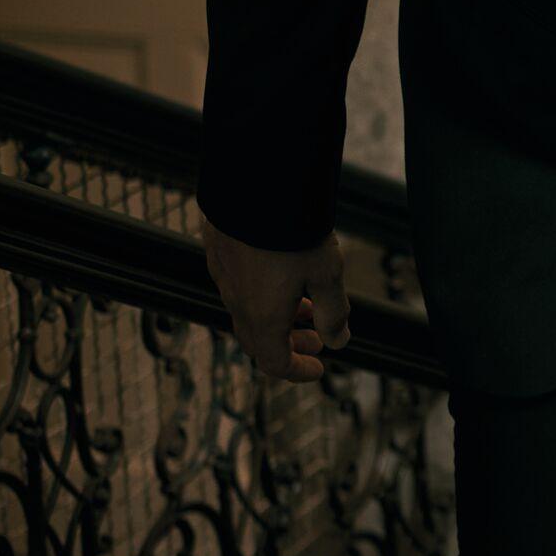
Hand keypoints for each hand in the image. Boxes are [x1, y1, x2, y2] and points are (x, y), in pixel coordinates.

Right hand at [203, 215, 347, 379]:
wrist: (257, 184)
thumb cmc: (294, 231)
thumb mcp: (326, 274)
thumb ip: (333, 312)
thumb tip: (338, 341)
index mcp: (262, 316)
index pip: (274, 362)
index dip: (298, 371)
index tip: (319, 368)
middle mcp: (236, 301)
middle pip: (258, 340)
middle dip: (289, 346)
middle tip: (316, 340)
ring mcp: (223, 275)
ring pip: (247, 311)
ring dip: (277, 318)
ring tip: (307, 307)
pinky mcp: (217, 250)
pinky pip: (236, 284)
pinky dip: (261, 294)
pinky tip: (282, 275)